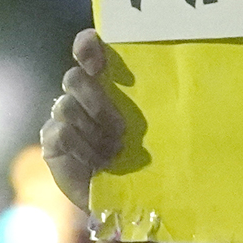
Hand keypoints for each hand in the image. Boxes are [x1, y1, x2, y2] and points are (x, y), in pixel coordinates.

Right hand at [39, 32, 181, 242]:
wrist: (127, 196)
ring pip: (65, 106)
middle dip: (97, 100)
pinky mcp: (52, 142)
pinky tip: (97, 164)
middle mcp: (81, 94)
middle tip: (122, 129)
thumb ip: (163, 100)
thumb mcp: (160, 126)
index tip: (98, 60)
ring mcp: (63, 116)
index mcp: (106, 82)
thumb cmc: (147, 155)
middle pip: (74, 78)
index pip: (88, 48)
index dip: (88, 46)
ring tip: (113, 152)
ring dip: (92, 131)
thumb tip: (190, 81)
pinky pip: (60, 134)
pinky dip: (81, 149)